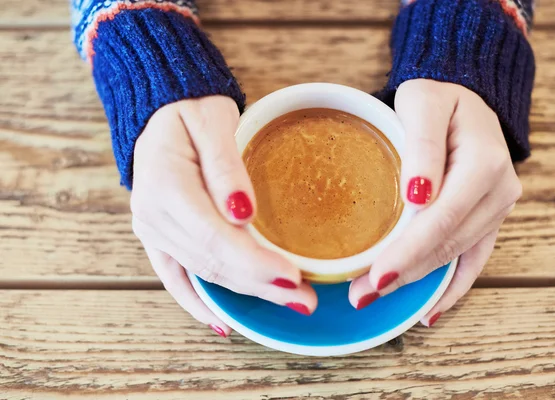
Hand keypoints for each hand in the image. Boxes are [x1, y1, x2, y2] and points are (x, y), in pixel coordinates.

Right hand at [131, 96, 317, 336]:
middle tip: (304, 300)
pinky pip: (175, 277)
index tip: (293, 278)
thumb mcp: (212, 121)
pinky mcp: (157, 236)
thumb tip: (243, 213)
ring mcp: (152, 229)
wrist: (159, 110)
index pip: (216, 237)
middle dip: (260, 285)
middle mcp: (153, 215)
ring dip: (243, 293)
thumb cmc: (191, 109)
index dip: (255, 263)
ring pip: (202, 273)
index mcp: (167, 186)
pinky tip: (221, 323)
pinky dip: (198, 302)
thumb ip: (227, 167)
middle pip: (213, 262)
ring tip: (285, 303)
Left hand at [349, 80, 521, 324]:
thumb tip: (417, 194)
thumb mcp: (422, 103)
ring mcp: (497, 209)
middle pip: (448, 242)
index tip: (377, 274)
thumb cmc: (437, 98)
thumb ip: (421, 144)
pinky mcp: (488, 218)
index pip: (442, 217)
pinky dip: (452, 287)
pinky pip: (473, 260)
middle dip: (405, 272)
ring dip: (418, 282)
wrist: (463, 98)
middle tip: (362, 294)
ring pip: (456, 255)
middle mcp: (499, 191)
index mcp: (483, 162)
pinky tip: (429, 312)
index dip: (410, 250)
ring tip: (376, 297)